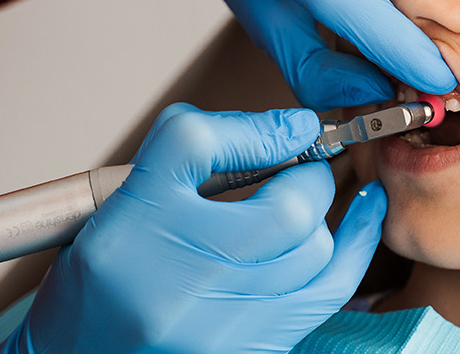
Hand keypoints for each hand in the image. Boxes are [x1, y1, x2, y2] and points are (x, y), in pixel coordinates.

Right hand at [1, 103, 386, 353]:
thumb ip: (199, 146)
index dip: (263, 130)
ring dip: (323, 219)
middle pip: (284, 211)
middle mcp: (177, 281)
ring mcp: (219, 327)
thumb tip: (288, 128)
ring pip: (314, 256)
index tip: (293, 128)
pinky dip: (347, 255)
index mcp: (137, 226)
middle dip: (307, 180)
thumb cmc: (101, 276)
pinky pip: (322, 298)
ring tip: (315, 197)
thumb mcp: (123, 193)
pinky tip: (358, 225)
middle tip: (299, 169)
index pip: (200, 147)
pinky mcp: (248, 351)